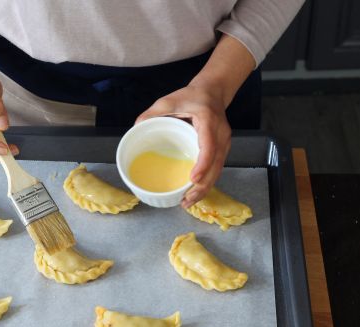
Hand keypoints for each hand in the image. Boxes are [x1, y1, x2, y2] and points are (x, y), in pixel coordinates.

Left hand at [136, 83, 230, 207]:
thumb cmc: (191, 97)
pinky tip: (194, 193)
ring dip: (204, 189)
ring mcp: (223, 144)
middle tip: (185, 200)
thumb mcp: (169, 100)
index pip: (210, 146)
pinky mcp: (221, 150)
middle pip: (216, 166)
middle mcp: (220, 135)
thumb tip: (136, 126)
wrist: (212, 92)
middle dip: (202, 186)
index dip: (203, 164)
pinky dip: (206, 183)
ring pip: (217, 171)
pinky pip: (216, 169)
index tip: (193, 179)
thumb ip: (153, 112)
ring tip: (187, 202)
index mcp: (209, 122)